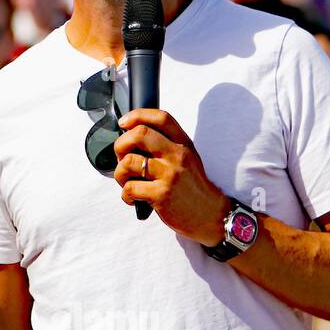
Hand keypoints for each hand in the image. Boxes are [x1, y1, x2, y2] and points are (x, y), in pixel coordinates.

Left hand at [113, 108, 230, 245]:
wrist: (210, 214)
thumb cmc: (191, 186)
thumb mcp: (186, 158)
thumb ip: (165, 145)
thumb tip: (131, 138)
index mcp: (183, 143)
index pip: (161, 117)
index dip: (137, 115)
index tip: (124, 123)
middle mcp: (177, 155)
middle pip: (139, 134)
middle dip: (120, 144)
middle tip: (121, 157)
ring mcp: (169, 174)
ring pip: (129, 161)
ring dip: (119, 173)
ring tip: (127, 181)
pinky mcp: (161, 194)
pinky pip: (129, 188)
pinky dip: (125, 195)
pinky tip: (133, 198)